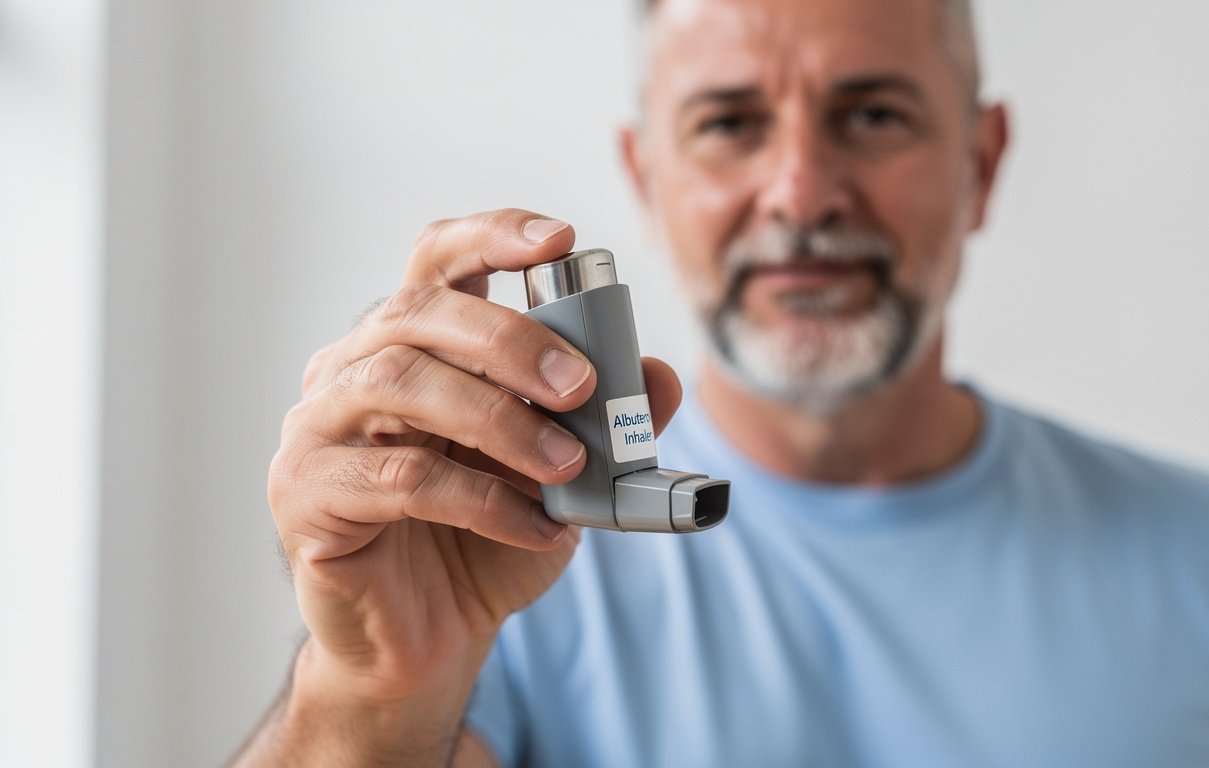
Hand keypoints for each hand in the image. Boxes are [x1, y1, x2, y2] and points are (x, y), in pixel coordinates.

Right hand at [268, 209, 682, 710]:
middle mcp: (350, 372)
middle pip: (416, 312)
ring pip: (397, 383)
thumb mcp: (561, 479)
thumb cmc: (482, 545)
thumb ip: (606, 425)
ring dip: (496, 419)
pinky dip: (480, 499)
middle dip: (508, 339)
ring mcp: (316, 430)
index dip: (493, 237)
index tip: (563, 241)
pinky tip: (534, 527)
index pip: (436, 261)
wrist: (426, 645)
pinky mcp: (305, 497)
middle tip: (579, 384)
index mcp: (409, 346)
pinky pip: (395, 479)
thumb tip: (660, 377)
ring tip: (565, 464)